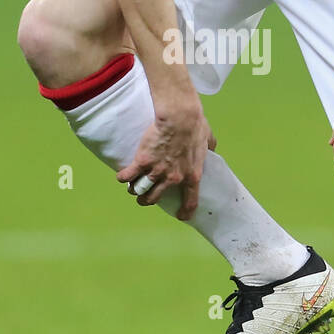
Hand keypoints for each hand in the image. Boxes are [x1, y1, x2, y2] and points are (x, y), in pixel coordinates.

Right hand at [118, 100, 215, 219]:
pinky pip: (128, 176)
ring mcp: (157, 171)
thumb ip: (210, 148)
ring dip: (135, 190)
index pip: (190, 201)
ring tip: (132, 187)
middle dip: (147, 200)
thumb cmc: (195, 125)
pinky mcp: (143, 162)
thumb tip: (212, 148)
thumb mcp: (209, 139)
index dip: (185, 211)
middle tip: (144, 197)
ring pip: (140, 190)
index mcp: (192, 175)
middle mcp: (173, 178)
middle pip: (155, 198)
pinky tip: (122, 177)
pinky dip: (123, 178)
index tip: (181, 215)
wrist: (180, 117)